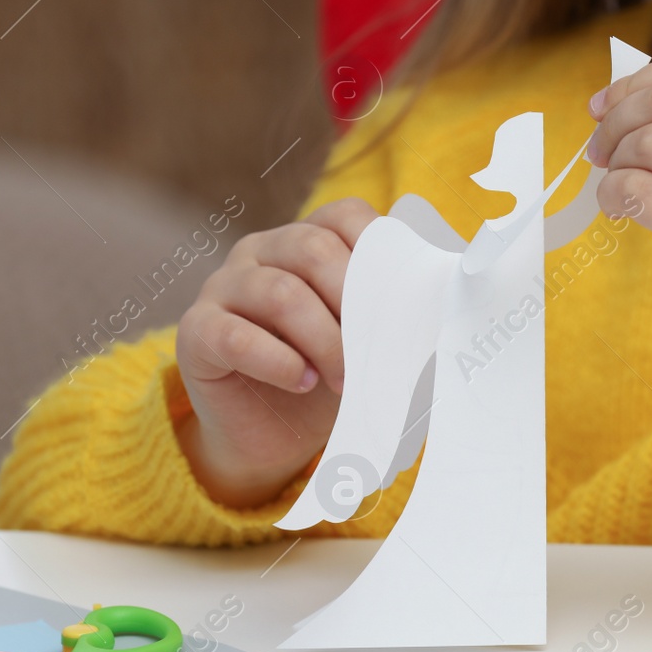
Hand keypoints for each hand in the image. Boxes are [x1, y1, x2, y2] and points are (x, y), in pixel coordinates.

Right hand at [174, 198, 378, 508]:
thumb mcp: (369, 340)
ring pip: (279, 292)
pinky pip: (234, 335)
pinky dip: (278, 361)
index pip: (345, 216)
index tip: (402, 303)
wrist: (273, 436)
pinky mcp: (197, 331)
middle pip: (313, 248)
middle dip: (353, 303)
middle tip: (373, 353)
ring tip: (343, 379)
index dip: (378, 253)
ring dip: (323, 340)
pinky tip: (303, 381)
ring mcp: (223, 286)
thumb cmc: (330, 377)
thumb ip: (396, 311)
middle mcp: (262, 251)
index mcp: (308, 240)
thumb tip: (454, 297)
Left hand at [587, 49, 651, 405]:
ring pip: (649, 142)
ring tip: (616, 183)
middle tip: (599, 150)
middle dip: (616, 120)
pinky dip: (613, 194)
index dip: (636, 82)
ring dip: (616, 160)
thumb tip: (616, 102)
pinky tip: (617, 208)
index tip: (605, 107)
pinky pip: (639, 191)